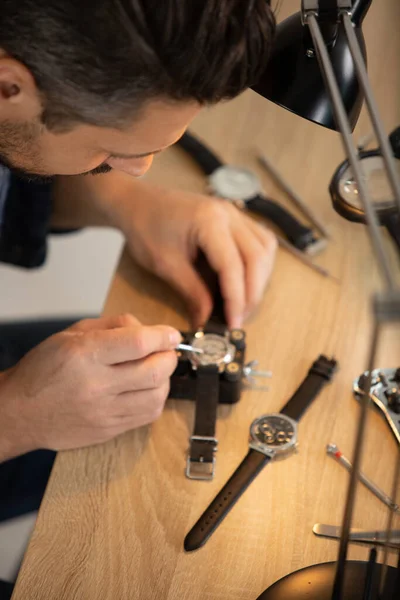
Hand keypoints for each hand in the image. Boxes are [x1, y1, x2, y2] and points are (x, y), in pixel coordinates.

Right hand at [0, 315, 180, 458]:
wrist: (20, 412)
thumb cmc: (44, 369)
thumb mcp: (71, 334)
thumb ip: (113, 326)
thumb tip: (148, 329)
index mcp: (85, 354)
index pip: (138, 343)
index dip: (163, 336)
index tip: (171, 334)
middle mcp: (96, 385)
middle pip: (154, 371)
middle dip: (169, 357)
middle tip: (165, 350)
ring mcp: (104, 412)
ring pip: (156, 396)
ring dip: (165, 380)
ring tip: (154, 370)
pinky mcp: (109, 431)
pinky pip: (148, 416)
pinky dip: (155, 399)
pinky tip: (145, 389)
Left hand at [115, 181, 276, 328]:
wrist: (137, 202)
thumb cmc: (146, 228)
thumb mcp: (166, 266)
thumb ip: (192, 293)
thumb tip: (206, 321)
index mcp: (209, 221)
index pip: (233, 266)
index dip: (236, 299)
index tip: (232, 323)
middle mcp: (229, 214)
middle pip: (257, 258)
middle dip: (251, 294)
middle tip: (238, 319)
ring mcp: (234, 214)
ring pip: (265, 250)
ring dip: (259, 280)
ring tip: (243, 304)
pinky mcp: (235, 218)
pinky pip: (260, 242)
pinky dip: (258, 265)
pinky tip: (247, 281)